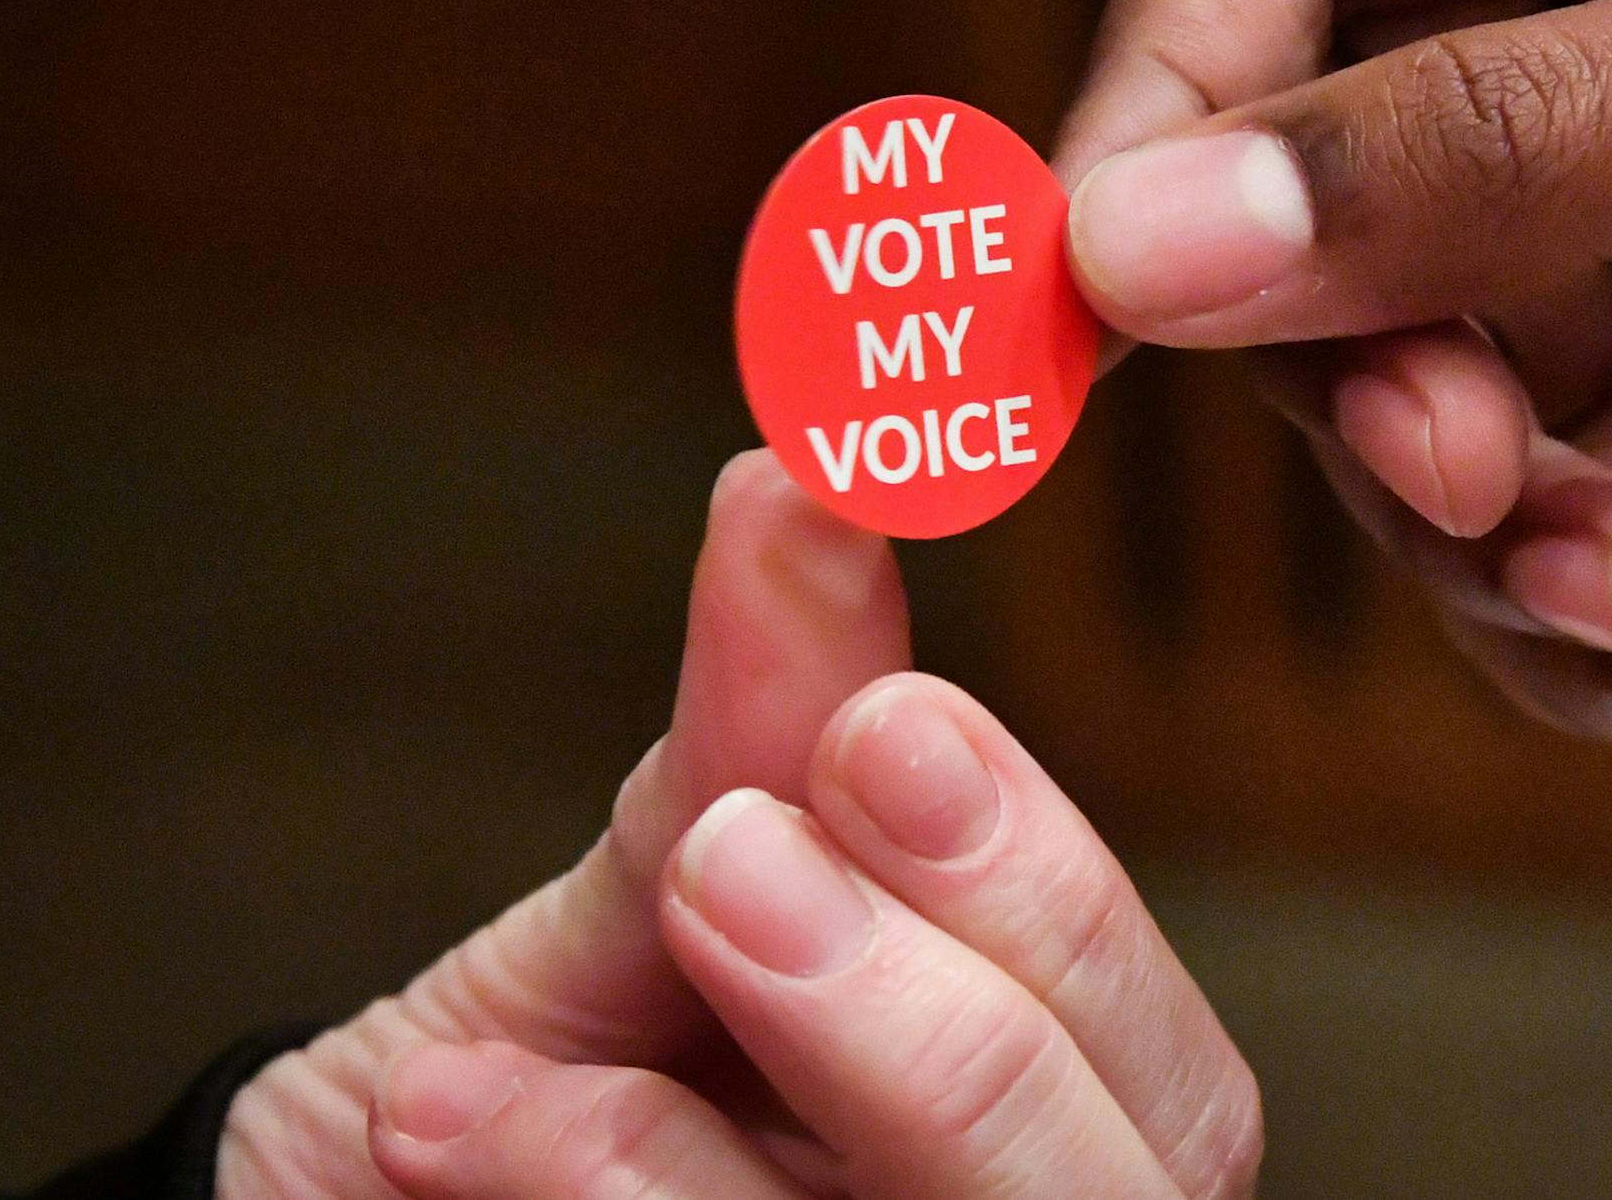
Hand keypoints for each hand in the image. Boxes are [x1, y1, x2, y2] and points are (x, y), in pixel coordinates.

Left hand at [219, 453, 1257, 1199]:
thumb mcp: (638, 894)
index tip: (883, 725)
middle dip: (965, 1006)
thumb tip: (809, 482)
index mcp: (1034, 1111)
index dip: (1053, 884)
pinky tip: (450, 1118)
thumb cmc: (514, 1068)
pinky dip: (611, 1190)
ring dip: (834, 1064)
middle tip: (754, 844)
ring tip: (664, 913)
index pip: (1161, 1045)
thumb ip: (761, 734)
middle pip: (1153, 1169)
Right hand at [1056, 0, 1611, 741]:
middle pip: (1345, 186)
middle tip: (1463, 475)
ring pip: (1443, 396)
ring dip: (1489, 532)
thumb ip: (1541, 132)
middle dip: (1366, 362)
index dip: (1173, 76)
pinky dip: (1602, 626)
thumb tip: (1157, 228)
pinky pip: (1586, 538)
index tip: (1090, 281)